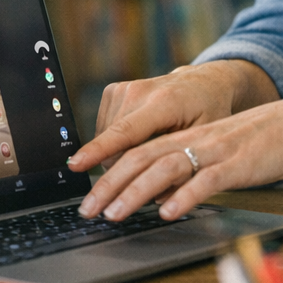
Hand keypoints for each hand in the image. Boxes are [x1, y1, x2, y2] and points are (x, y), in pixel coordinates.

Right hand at [69, 60, 276, 172]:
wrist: (203, 83)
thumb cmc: (207, 113)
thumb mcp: (204, 140)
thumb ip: (181, 167)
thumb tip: (157, 199)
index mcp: (164, 102)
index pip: (125, 131)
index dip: (98, 151)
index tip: (75, 165)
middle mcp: (139, 91)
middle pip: (112, 141)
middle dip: (114, 171)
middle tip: (125, 189)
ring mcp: (123, 89)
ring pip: (106, 139)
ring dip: (119, 156)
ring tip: (147, 152)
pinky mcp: (113, 90)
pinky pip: (105, 130)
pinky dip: (117, 143)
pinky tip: (139, 140)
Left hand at [76, 93, 282, 220]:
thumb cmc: (254, 142)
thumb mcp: (212, 153)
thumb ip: (183, 170)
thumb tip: (153, 196)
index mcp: (183, 137)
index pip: (135, 150)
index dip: (106, 166)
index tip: (82, 185)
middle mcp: (192, 140)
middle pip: (141, 159)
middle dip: (109, 185)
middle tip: (86, 209)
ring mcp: (214, 151)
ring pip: (166, 168)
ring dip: (137, 192)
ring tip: (115, 213)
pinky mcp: (237, 165)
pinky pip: (206, 180)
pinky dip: (184, 196)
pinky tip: (168, 212)